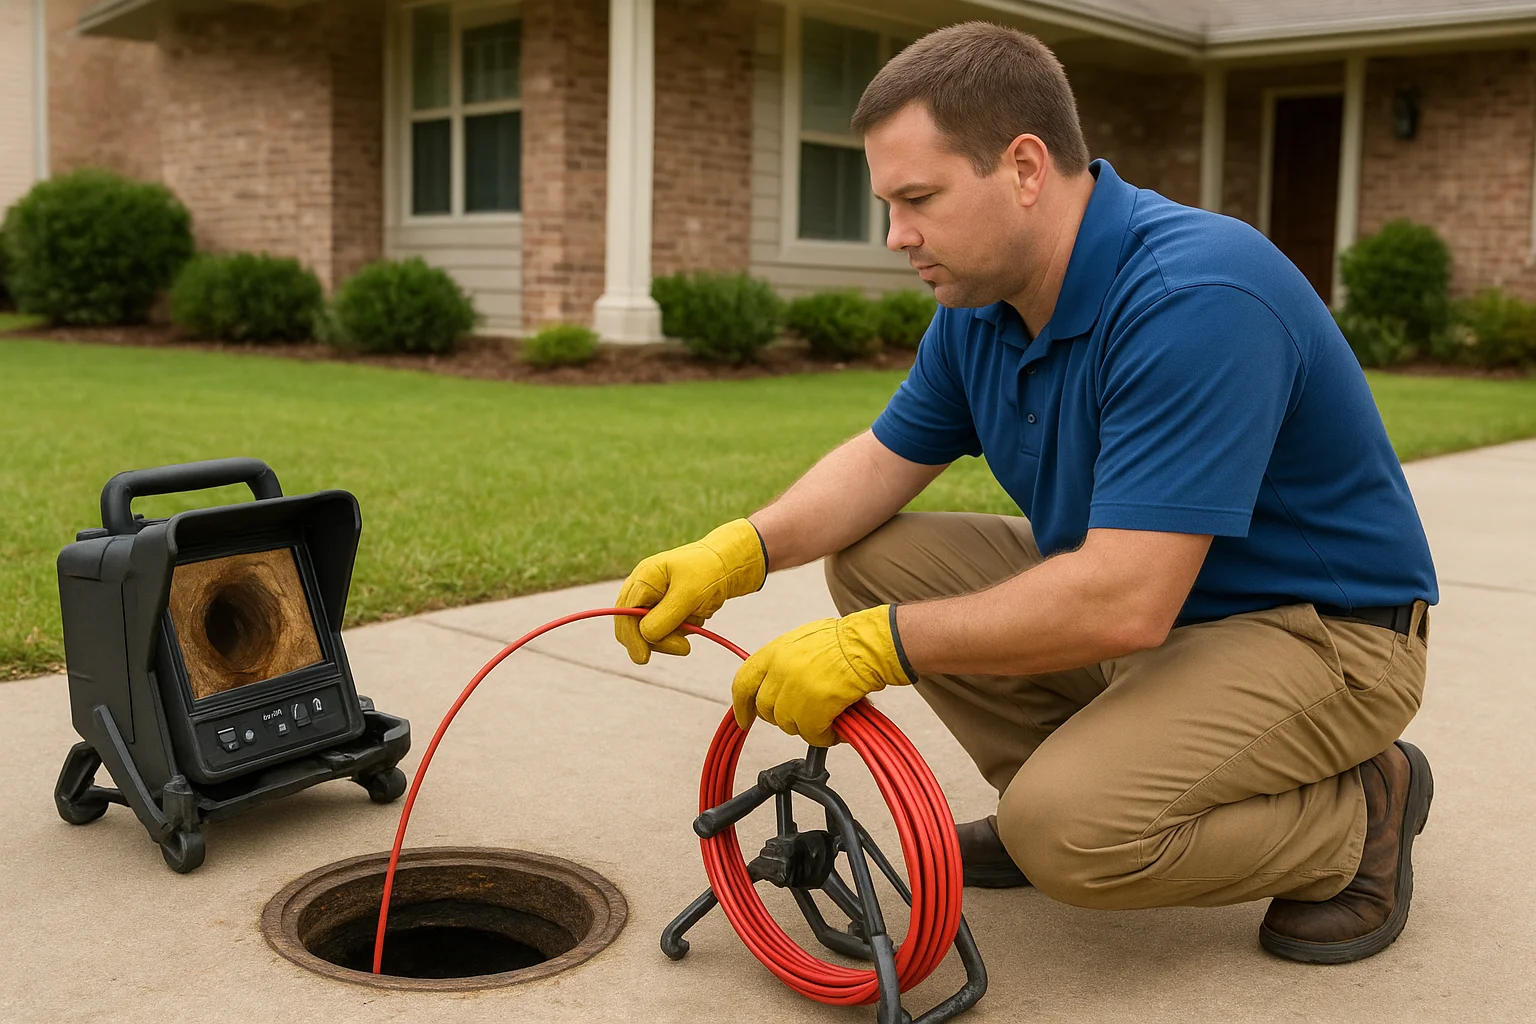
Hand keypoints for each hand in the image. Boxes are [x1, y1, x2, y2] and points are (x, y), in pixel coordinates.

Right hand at [615, 519, 766, 663]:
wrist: (727, 564)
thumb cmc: (709, 573)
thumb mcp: (690, 594)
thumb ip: (666, 616)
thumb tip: (645, 636)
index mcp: (643, 579)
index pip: (625, 615)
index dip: (632, 638)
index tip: (644, 658)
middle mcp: (640, 590)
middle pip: (630, 628)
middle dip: (656, 640)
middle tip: (685, 647)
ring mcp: (649, 601)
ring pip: (647, 634)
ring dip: (671, 636)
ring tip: (695, 622)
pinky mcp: (661, 611)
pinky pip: (662, 632)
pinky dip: (678, 631)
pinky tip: (694, 619)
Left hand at [732, 605, 914, 746]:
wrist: (867, 645)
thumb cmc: (844, 641)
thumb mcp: (802, 642)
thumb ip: (783, 663)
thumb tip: (779, 685)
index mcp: (773, 652)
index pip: (742, 683)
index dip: (741, 706)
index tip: (744, 720)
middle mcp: (778, 672)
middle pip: (766, 709)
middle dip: (783, 717)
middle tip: (805, 714)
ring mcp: (794, 692)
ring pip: (788, 725)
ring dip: (807, 726)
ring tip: (827, 718)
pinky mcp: (812, 710)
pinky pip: (811, 735)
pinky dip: (824, 736)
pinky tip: (836, 729)